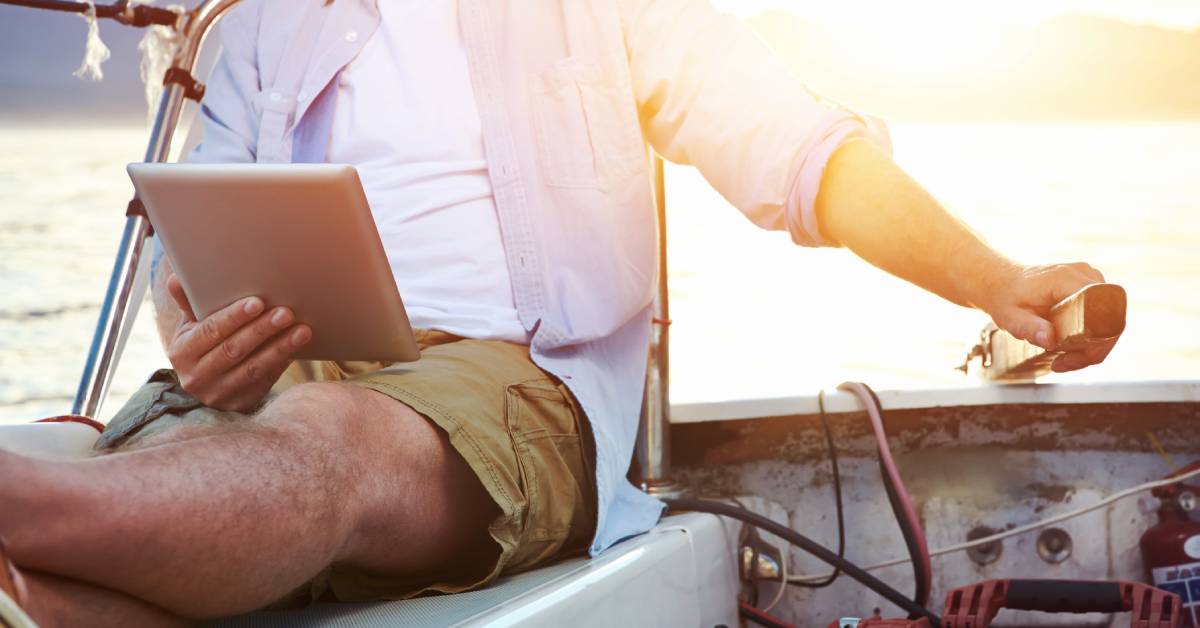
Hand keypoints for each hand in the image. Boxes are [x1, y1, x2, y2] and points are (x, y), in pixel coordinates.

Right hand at [164, 273, 311, 411]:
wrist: (208, 386)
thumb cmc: (203, 345)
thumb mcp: (191, 327)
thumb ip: (188, 304)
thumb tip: (175, 278)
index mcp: (182, 352)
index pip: (210, 331)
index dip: (234, 317)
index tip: (258, 302)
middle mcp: (196, 377)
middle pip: (233, 350)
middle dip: (261, 330)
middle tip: (286, 313)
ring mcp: (218, 394)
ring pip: (253, 368)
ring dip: (280, 348)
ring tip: (302, 330)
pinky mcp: (240, 403)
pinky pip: (265, 381)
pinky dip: (282, 362)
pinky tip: (298, 347)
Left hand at [980, 262, 1118, 372]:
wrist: (1002, 282)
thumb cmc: (1006, 297)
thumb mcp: (1010, 317)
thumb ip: (1030, 328)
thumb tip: (1051, 340)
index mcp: (1066, 278)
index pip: (1101, 311)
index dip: (1096, 341)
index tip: (1073, 356)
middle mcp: (1084, 274)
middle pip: (1110, 319)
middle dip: (1093, 349)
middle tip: (1065, 363)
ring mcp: (1090, 279)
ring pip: (1108, 320)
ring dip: (1091, 345)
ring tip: (1063, 358)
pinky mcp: (1090, 286)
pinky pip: (1101, 316)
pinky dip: (1090, 335)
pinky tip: (1069, 347)